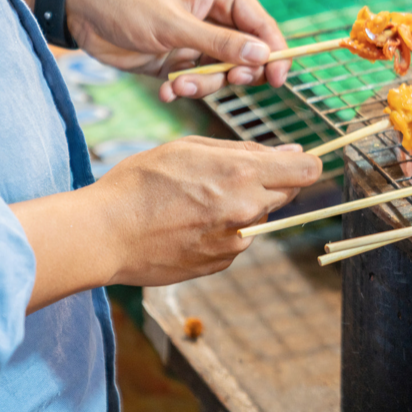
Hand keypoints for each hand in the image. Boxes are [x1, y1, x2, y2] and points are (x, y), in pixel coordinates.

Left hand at [64, 0, 290, 101]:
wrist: (80, 12)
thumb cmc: (127, 2)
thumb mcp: (175, 24)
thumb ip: (220, 43)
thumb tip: (262, 57)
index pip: (263, 26)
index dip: (274, 53)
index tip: (277, 79)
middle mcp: (217, 16)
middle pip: (249, 54)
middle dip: (236, 72)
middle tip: (229, 81)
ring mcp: (200, 40)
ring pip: (224, 73)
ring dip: (205, 84)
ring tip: (180, 86)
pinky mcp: (182, 60)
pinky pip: (200, 81)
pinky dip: (186, 90)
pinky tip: (168, 92)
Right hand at [84, 137, 321, 286]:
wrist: (104, 234)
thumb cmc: (141, 182)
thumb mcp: (189, 148)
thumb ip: (245, 151)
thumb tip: (292, 153)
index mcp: (242, 174)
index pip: (307, 172)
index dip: (307, 164)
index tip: (299, 162)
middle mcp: (246, 210)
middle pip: (287, 193)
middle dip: (271, 182)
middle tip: (230, 175)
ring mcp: (235, 242)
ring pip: (260, 218)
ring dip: (244, 207)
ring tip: (198, 200)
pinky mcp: (220, 263)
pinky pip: (237, 241)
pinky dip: (224, 230)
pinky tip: (189, 223)